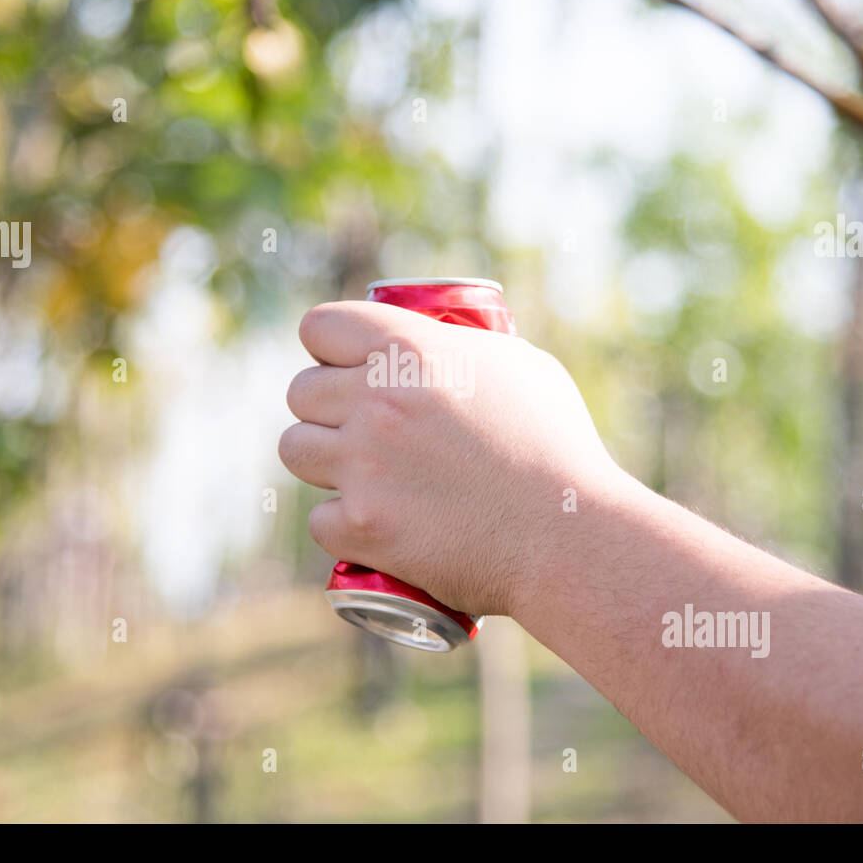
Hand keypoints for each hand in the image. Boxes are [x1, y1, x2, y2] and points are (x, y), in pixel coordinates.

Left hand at [279, 300, 623, 617]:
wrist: (569, 535)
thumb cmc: (559, 448)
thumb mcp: (523, 368)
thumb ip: (468, 350)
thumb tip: (445, 343)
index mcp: (407, 348)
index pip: (320, 327)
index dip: (329, 348)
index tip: (343, 368)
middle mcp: (374, 400)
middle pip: (300, 391)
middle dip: (324, 408)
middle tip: (358, 429)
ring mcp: (362, 464)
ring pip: (293, 450)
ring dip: (322, 462)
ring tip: (360, 474)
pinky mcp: (361, 526)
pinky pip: (319, 520)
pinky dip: (344, 527)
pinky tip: (374, 527)